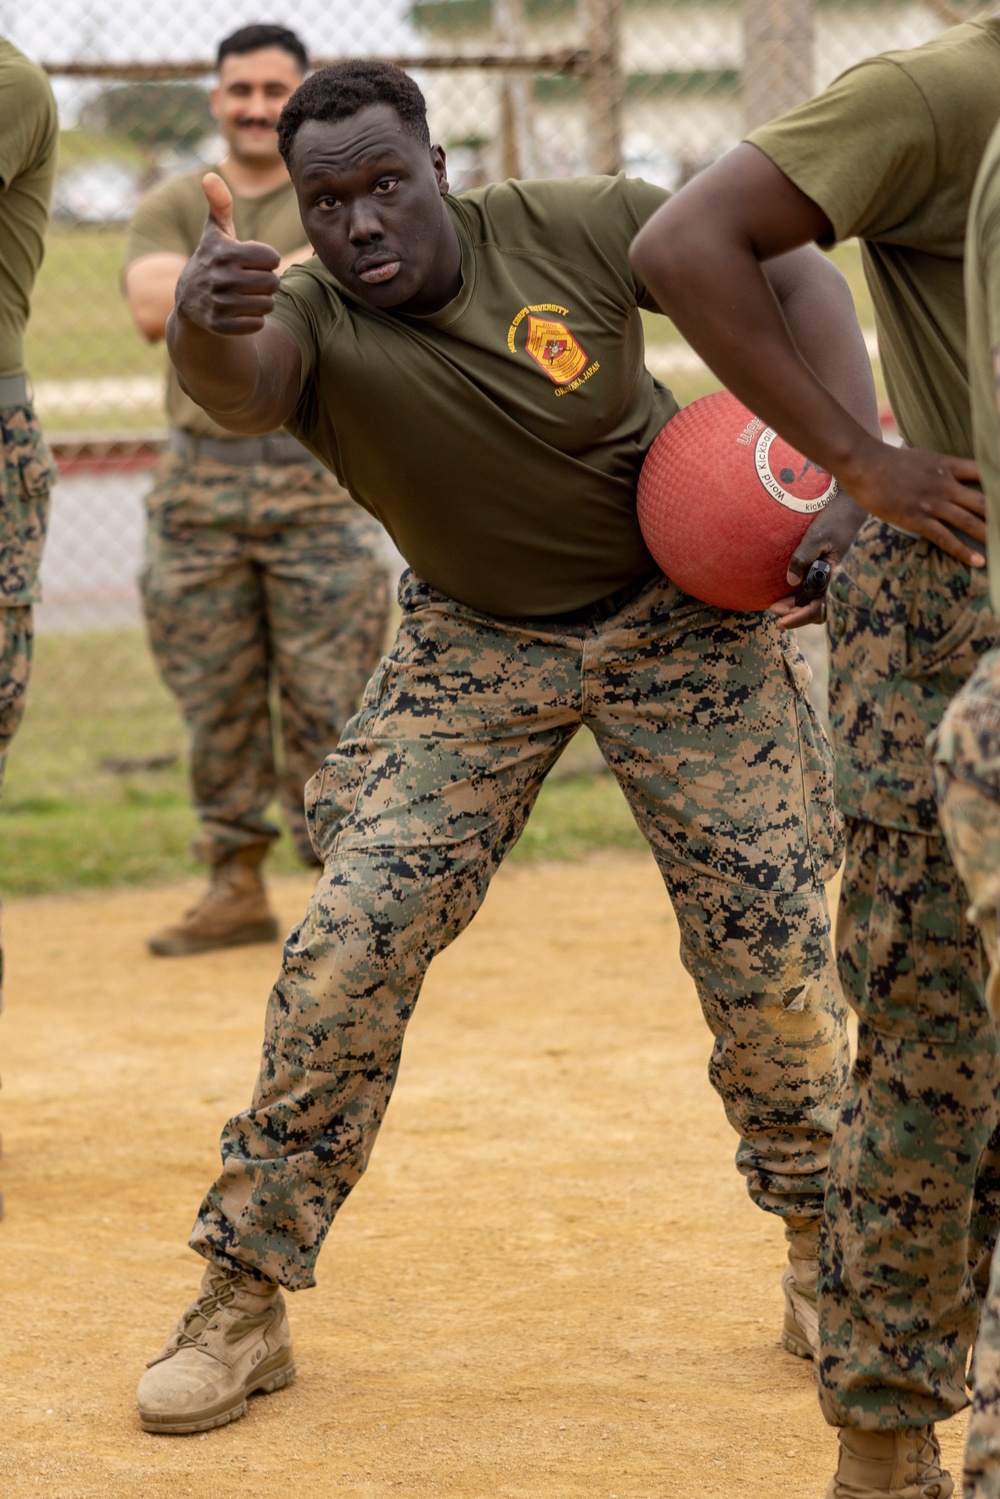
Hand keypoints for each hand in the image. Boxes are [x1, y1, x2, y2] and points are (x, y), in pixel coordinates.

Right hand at [173, 173, 281, 335]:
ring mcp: (218, 302)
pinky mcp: (219, 325)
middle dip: (267, 282)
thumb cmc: (212, 261)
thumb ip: (219, 205)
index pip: (272, 258)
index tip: (256, 261)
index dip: (268, 259)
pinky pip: (256, 323)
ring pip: (267, 304)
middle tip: (253, 281)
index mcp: (224, 252)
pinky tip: (241, 312)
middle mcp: (219, 277)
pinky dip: (254, 320)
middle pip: (272, 283)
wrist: (189, 302)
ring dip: (262, 302)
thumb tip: (210, 176)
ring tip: (247, 295)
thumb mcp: (215, 232)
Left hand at [770, 489, 864, 629]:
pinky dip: (807, 596)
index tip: (780, 622)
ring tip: (779, 605)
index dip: (799, 618)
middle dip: (796, 614)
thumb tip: (791, 582)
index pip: (819, 608)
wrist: (855, 503)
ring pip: (821, 602)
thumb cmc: (838, 517)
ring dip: (800, 606)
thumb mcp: (817, 536)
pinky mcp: (838, 571)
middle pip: (819, 609)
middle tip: (774, 610)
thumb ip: (802, 558)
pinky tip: (793, 592)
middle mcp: (843, 581)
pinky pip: (824, 591)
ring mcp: (841, 577)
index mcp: (840, 576)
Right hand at [841, 438, 985, 567]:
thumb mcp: (922, 457)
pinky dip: (964, 551)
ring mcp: (933, 503)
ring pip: (970, 521)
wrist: (864, 463)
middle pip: (985, 501)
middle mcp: (946, 484)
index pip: (985, 472)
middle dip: (998, 514)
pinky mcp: (917, 519)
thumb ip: (939, 467)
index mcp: (949, 466)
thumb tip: (945, 472)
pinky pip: (946, 538)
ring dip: (989, 536)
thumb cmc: (887, 460)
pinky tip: (978, 562)